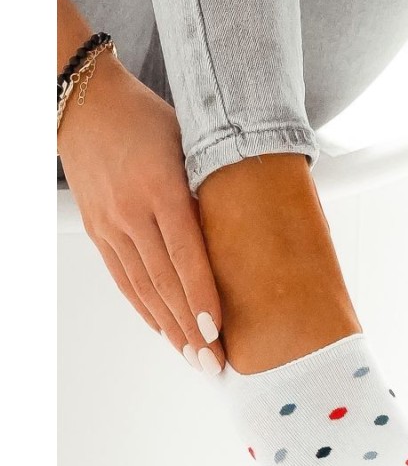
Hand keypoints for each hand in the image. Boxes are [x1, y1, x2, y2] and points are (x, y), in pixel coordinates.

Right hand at [58, 52, 224, 371]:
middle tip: (215, 363)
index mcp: (161, 186)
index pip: (185, 253)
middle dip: (190, 328)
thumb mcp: (192, 139)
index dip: (200, 295)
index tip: (217, 329)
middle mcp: (132, 210)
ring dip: (170, 328)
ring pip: (143, 287)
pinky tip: (165, 330)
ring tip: (195, 359)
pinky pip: (124, 279)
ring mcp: (111, 223)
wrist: (87, 102)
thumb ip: (218, 182)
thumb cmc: (150, 117)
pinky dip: (146, 308)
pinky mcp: (99, 230)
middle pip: (164, 281)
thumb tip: (263, 218)